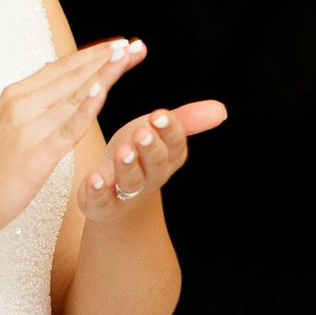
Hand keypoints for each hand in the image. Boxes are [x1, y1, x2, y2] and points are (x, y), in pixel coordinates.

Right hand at [0, 40, 143, 240]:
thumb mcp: (5, 125)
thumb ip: (30, 102)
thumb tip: (50, 74)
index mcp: (15, 96)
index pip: (61, 68)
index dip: (93, 55)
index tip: (120, 45)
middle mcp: (22, 104)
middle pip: (72, 75)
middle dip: (107, 58)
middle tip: (136, 44)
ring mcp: (29, 127)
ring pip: (74, 94)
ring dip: (105, 74)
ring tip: (129, 56)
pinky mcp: (36, 153)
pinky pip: (67, 127)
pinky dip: (86, 108)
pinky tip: (102, 91)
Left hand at [76, 94, 228, 219]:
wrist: (113, 193)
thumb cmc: (137, 154)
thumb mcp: (156, 131)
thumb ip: (185, 120)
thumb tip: (221, 110)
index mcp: (168, 158)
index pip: (174, 145)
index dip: (169, 131)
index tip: (160, 115)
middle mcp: (151, 178)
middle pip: (155, 164)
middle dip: (150, 148)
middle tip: (143, 132)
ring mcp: (127, 193)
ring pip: (131, 182)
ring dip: (127, 167)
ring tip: (122, 152)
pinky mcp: (103, 205)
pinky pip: (102, 200)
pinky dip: (98, 192)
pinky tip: (94, 179)